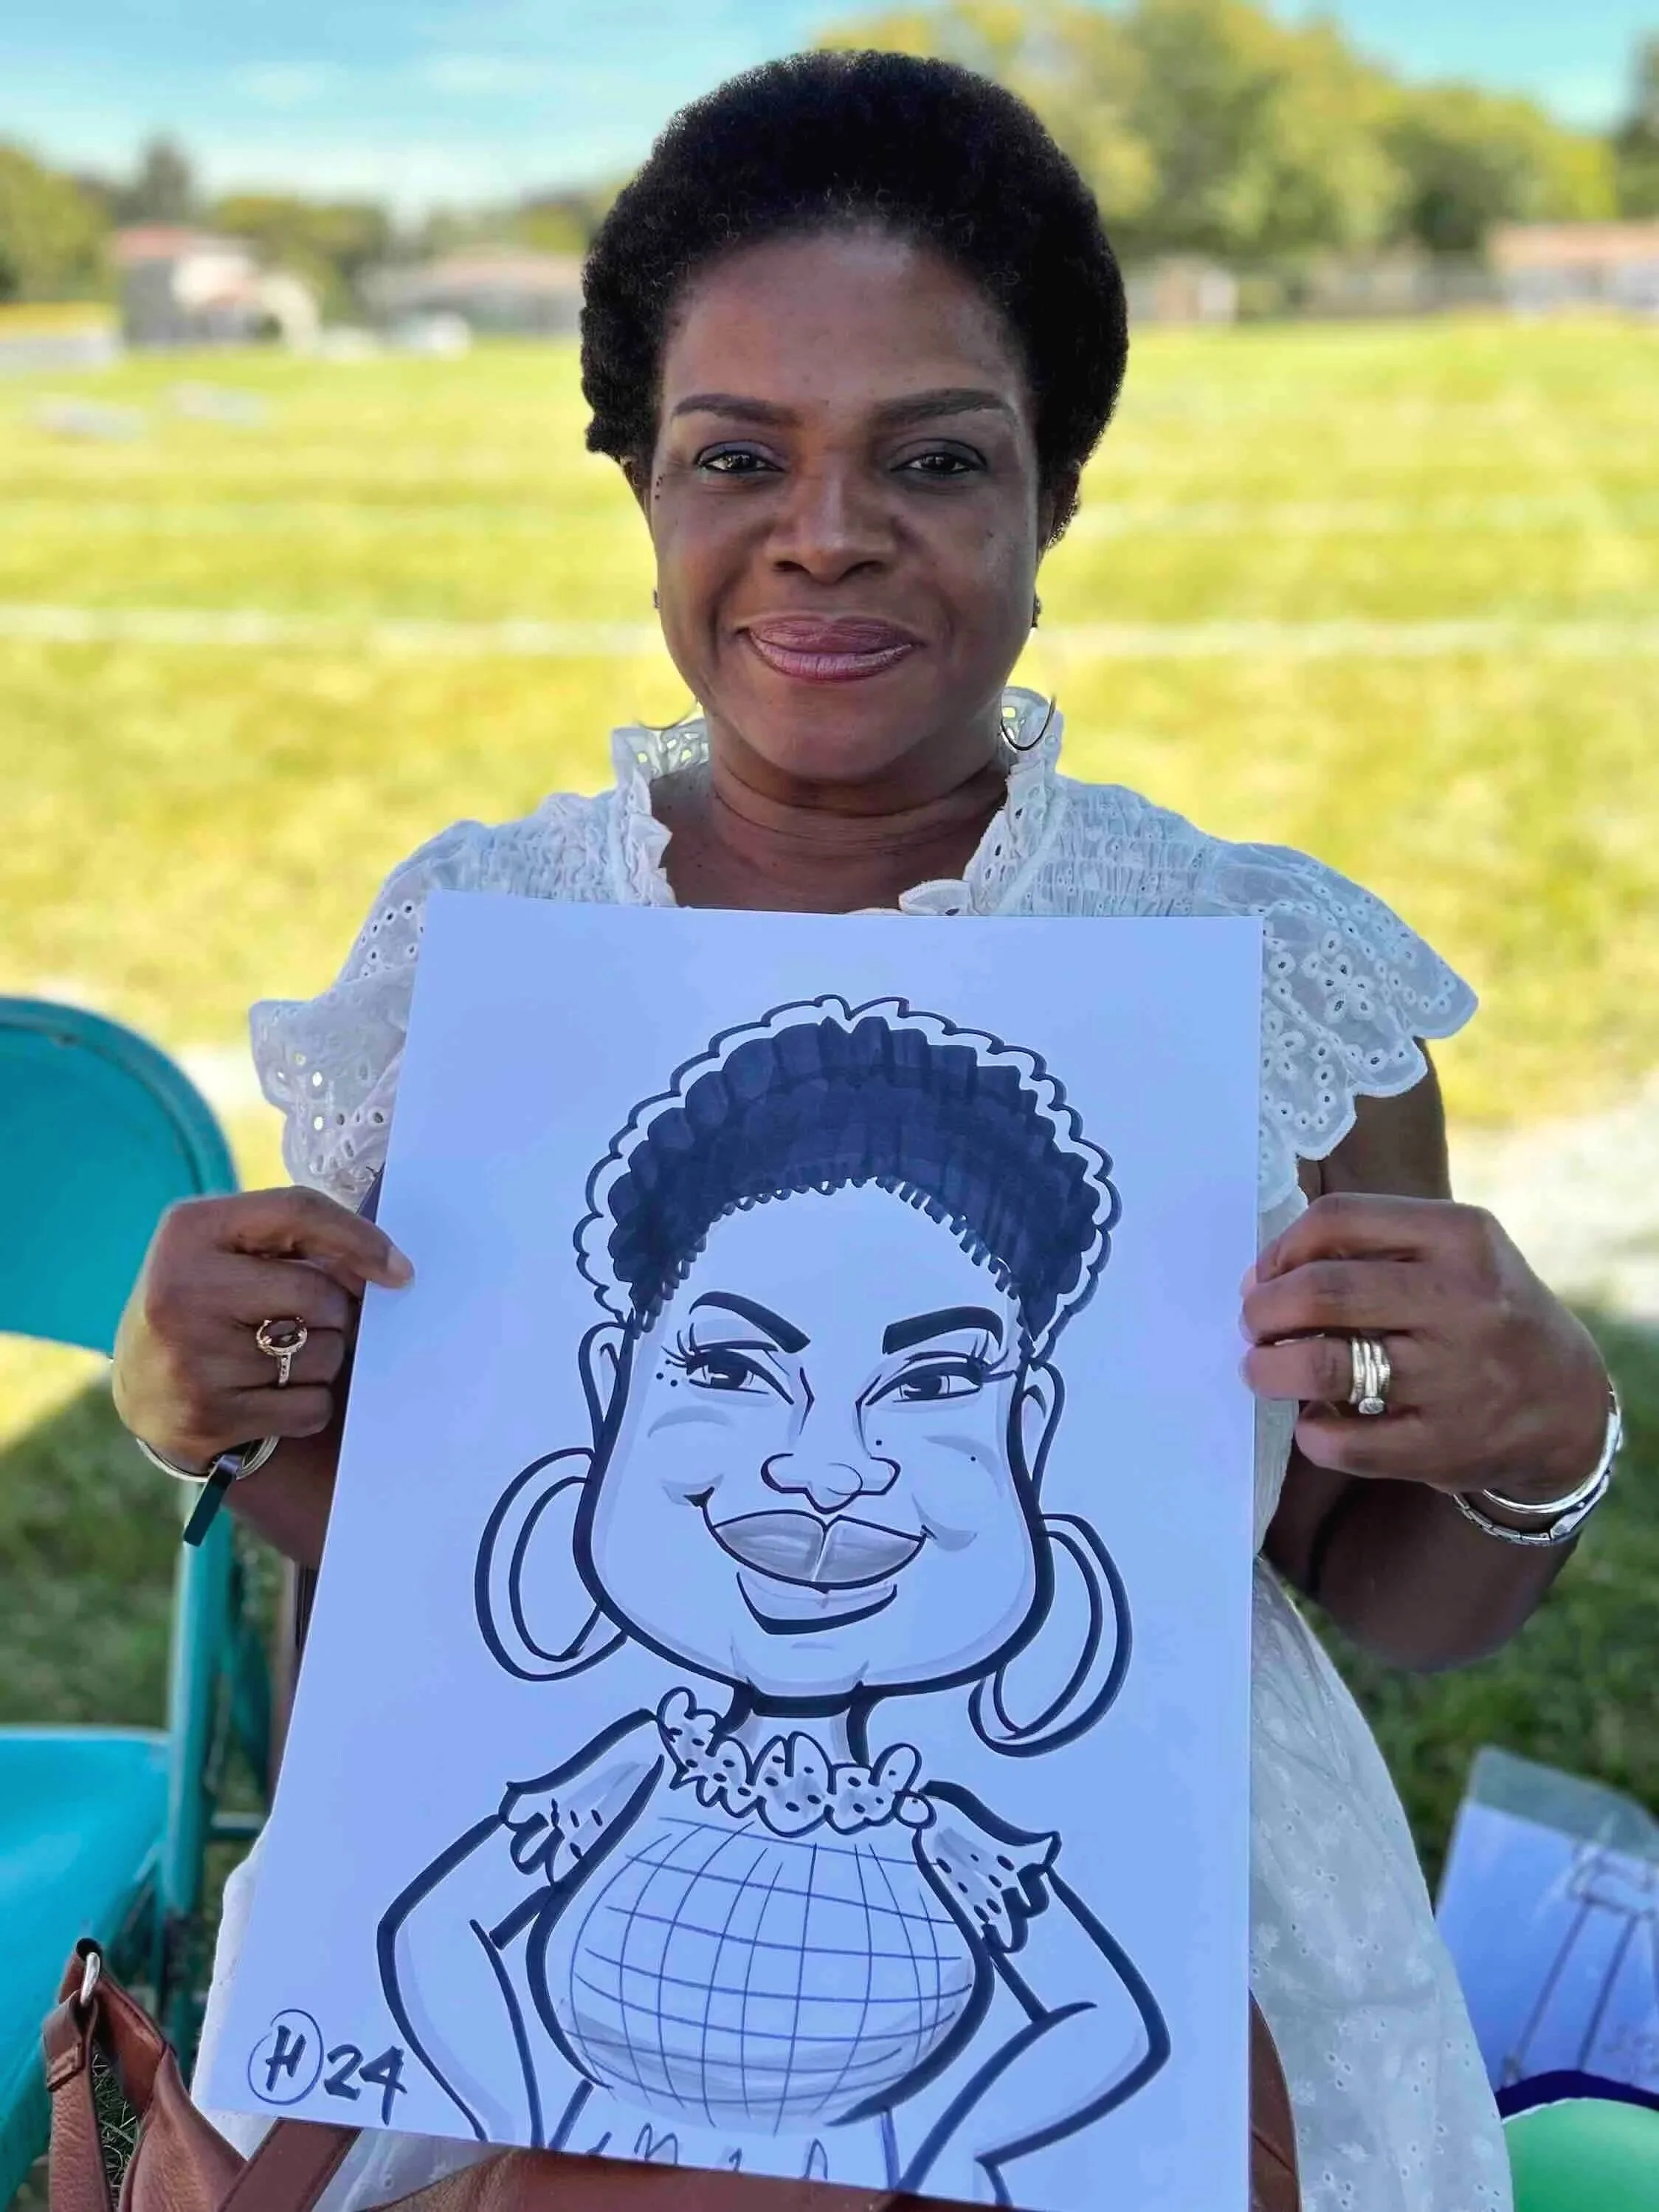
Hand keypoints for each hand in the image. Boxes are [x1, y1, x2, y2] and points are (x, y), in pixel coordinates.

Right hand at [112, 1186, 411, 1470]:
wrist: (142, 1385)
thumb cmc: (210, 1299)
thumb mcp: (232, 1245)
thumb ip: (300, 1237)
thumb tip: (391, 1271)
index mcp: (189, 1230)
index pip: (298, 1213)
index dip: (360, 1239)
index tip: (400, 1270)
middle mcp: (180, 1290)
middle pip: (319, 1294)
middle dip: (335, 1311)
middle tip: (308, 1321)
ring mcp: (190, 1358)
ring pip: (322, 1354)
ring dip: (323, 1358)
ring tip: (279, 1356)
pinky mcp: (207, 1416)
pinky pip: (310, 1407)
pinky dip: (309, 1403)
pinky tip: (271, 1394)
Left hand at [1242, 1192, 1607, 1505]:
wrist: (1566, 1403)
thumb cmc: (1482, 1314)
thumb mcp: (1455, 1253)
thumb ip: (1374, 1247)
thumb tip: (1267, 1272)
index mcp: (1461, 1237)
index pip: (1339, 1219)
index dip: (1281, 1249)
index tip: (1266, 1275)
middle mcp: (1464, 1302)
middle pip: (1322, 1292)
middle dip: (1264, 1310)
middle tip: (1255, 1324)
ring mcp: (1456, 1378)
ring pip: (1324, 1368)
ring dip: (1270, 1369)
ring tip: (1261, 1369)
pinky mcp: (1444, 1447)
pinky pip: (1346, 1443)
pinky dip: (1311, 1432)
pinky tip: (1313, 1421)